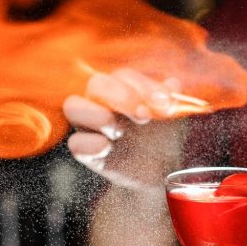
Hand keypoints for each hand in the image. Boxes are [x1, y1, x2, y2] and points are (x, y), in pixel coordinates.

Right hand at [64, 68, 183, 189]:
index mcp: (122, 87)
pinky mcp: (86, 151)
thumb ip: (171, 100)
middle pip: (96, 84)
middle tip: (144, 116)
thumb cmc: (165, 135)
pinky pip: (75, 143)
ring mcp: (89, 126)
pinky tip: (108, 147)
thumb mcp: (173, 117)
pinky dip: (90, 143)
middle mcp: (101, 101)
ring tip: (121, 131)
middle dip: (121, 97)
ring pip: (73, 106)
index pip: (124, 76)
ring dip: (98, 115)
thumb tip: (173, 83)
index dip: (144, 87)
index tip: (165, 103)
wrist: (162, 169)